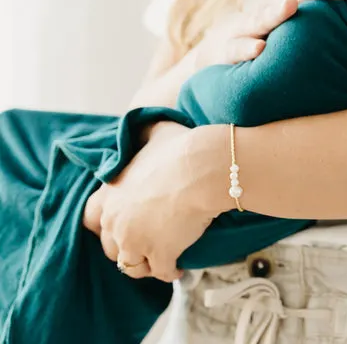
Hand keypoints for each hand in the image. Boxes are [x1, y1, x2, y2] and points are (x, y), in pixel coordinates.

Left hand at [83, 122, 226, 281]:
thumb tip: (146, 125)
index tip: (120, 227)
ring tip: (160, 263)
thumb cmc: (181, 148)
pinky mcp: (160, 255)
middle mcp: (116, 221)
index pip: (90, 219)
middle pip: (110, 247)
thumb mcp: (154, 133)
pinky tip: (180, 269)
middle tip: (144, 246)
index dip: (104, 226)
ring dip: (145, 265)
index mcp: (110, 193)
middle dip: (126, 249)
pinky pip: (162, 272)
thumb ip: (142, 135)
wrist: (203, 170)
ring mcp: (136, 241)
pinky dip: (171, 272)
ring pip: (132, 266)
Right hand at [186, 0, 346, 71]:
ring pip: (260, 19)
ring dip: (276, 12)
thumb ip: (313, 27)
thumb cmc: (261, 46)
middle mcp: (262, 15)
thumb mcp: (284, 35)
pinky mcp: (225, 53)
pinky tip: (260, 49)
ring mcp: (242, 32)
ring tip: (291, 5)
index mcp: (279, 9)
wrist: (212, 63)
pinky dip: (247, 48)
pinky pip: (236, 50)